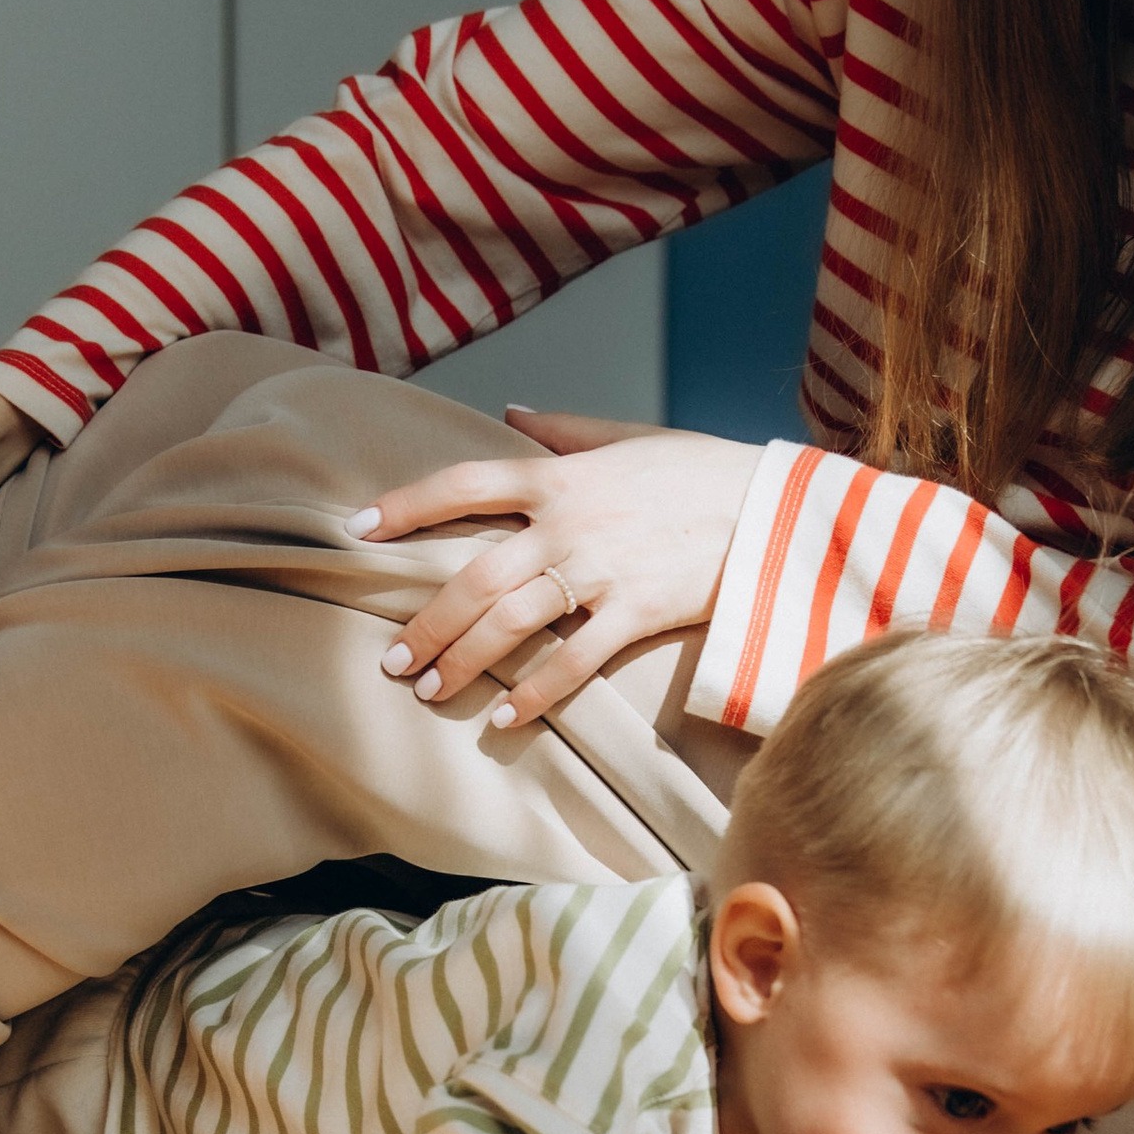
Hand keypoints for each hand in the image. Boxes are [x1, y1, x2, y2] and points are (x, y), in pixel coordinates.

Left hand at [354, 409, 758, 725]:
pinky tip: (505, 719)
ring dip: (463, 662)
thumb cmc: (699, 469)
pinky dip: (535, 694)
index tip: (358, 528)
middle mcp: (569, 523)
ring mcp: (601, 569)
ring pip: (510, 622)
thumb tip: (509, 414)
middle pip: (474, 575)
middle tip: (391, 659)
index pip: (464, 483)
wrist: (774, 506)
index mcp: (560, 476)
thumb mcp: (627, 436)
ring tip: (429, 691)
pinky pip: (573, 661)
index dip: (406, 505)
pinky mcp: (638, 611)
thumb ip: (562, 429)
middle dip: (426, 623)